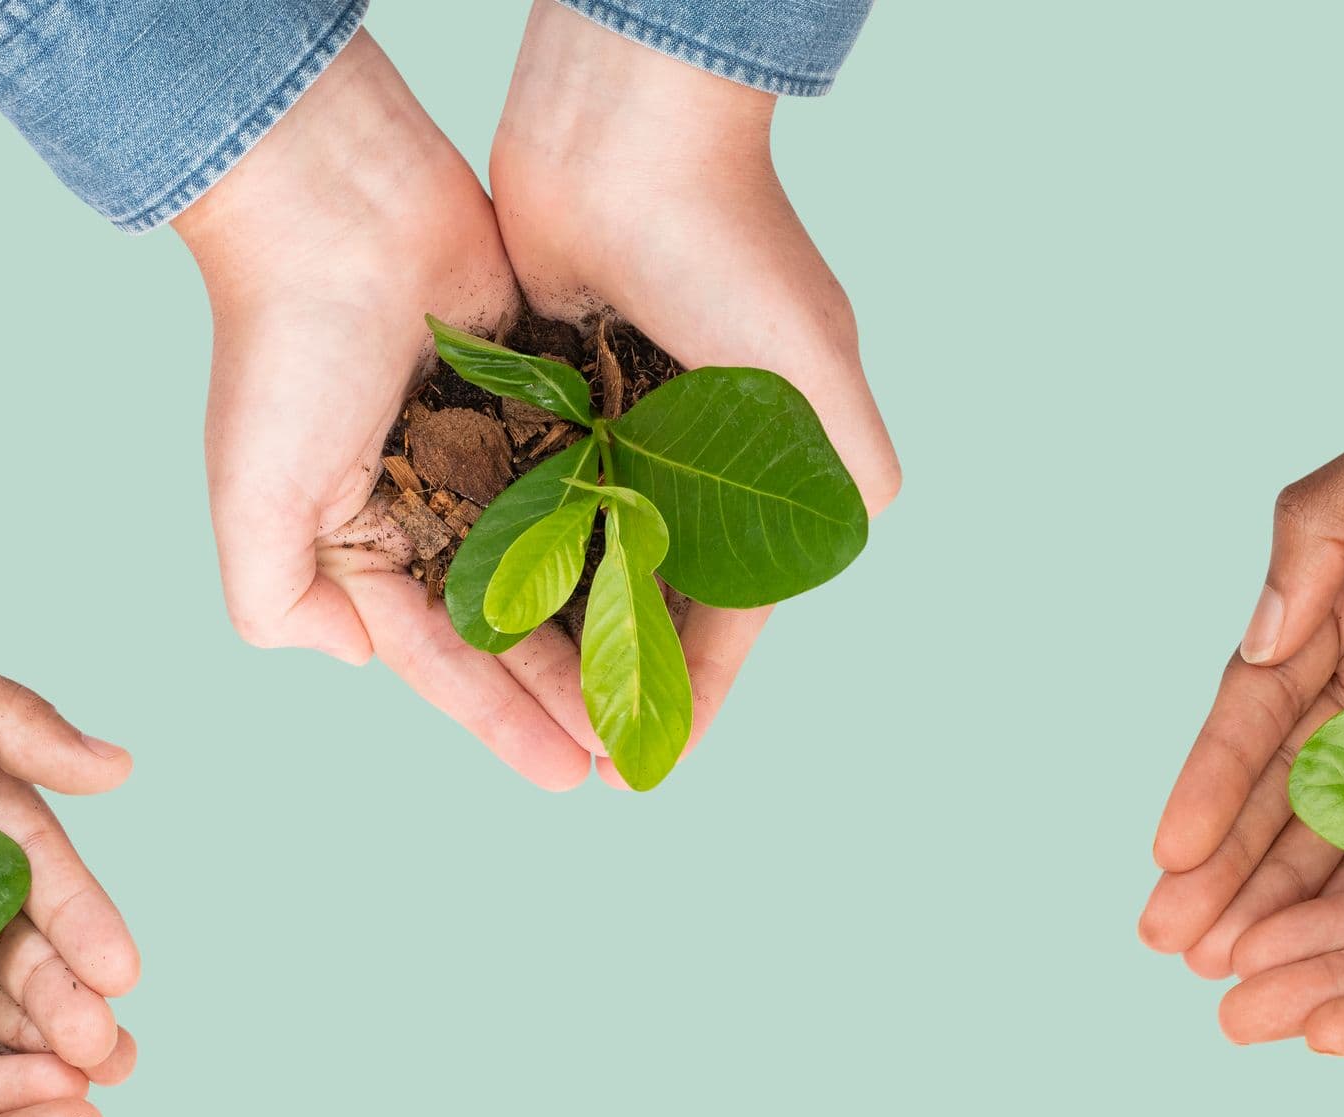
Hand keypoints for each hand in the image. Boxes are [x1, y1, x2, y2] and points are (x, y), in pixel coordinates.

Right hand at [174, 34, 604, 790]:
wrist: (339, 199)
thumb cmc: (283, 347)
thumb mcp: (254, 498)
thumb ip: (278, 601)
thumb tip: (355, 657)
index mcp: (360, 542)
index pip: (444, 656)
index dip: (505, 720)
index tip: (569, 774)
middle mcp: (427, 506)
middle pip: (517, 623)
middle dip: (573, 690)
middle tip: (636, 753)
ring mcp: (490, 449)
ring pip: (568, 558)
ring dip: (614, 621)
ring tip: (673, 684)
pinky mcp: (542, 392)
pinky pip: (600, 475)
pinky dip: (637, 524)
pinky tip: (689, 577)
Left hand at [488, 0, 902, 756]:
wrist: (620, 128)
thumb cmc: (725, 239)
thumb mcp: (808, 363)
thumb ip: (843, 459)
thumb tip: (867, 527)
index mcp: (764, 458)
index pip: (732, 603)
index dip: (696, 686)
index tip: (654, 762)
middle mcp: (694, 450)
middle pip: (654, 593)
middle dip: (622, 673)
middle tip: (578, 758)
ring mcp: (620, 422)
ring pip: (588, 556)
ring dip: (559, 626)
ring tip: (518, 707)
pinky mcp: (549, 389)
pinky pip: (530, 496)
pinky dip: (511, 552)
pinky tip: (476, 615)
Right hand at [1143, 387, 1343, 979]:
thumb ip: (1331, 516)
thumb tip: (1259, 641)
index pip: (1265, 704)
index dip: (1213, 781)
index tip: (1171, 855)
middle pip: (1292, 791)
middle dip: (1229, 870)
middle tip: (1175, 943)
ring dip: (1288, 909)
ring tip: (1228, 973)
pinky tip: (1337, 964)